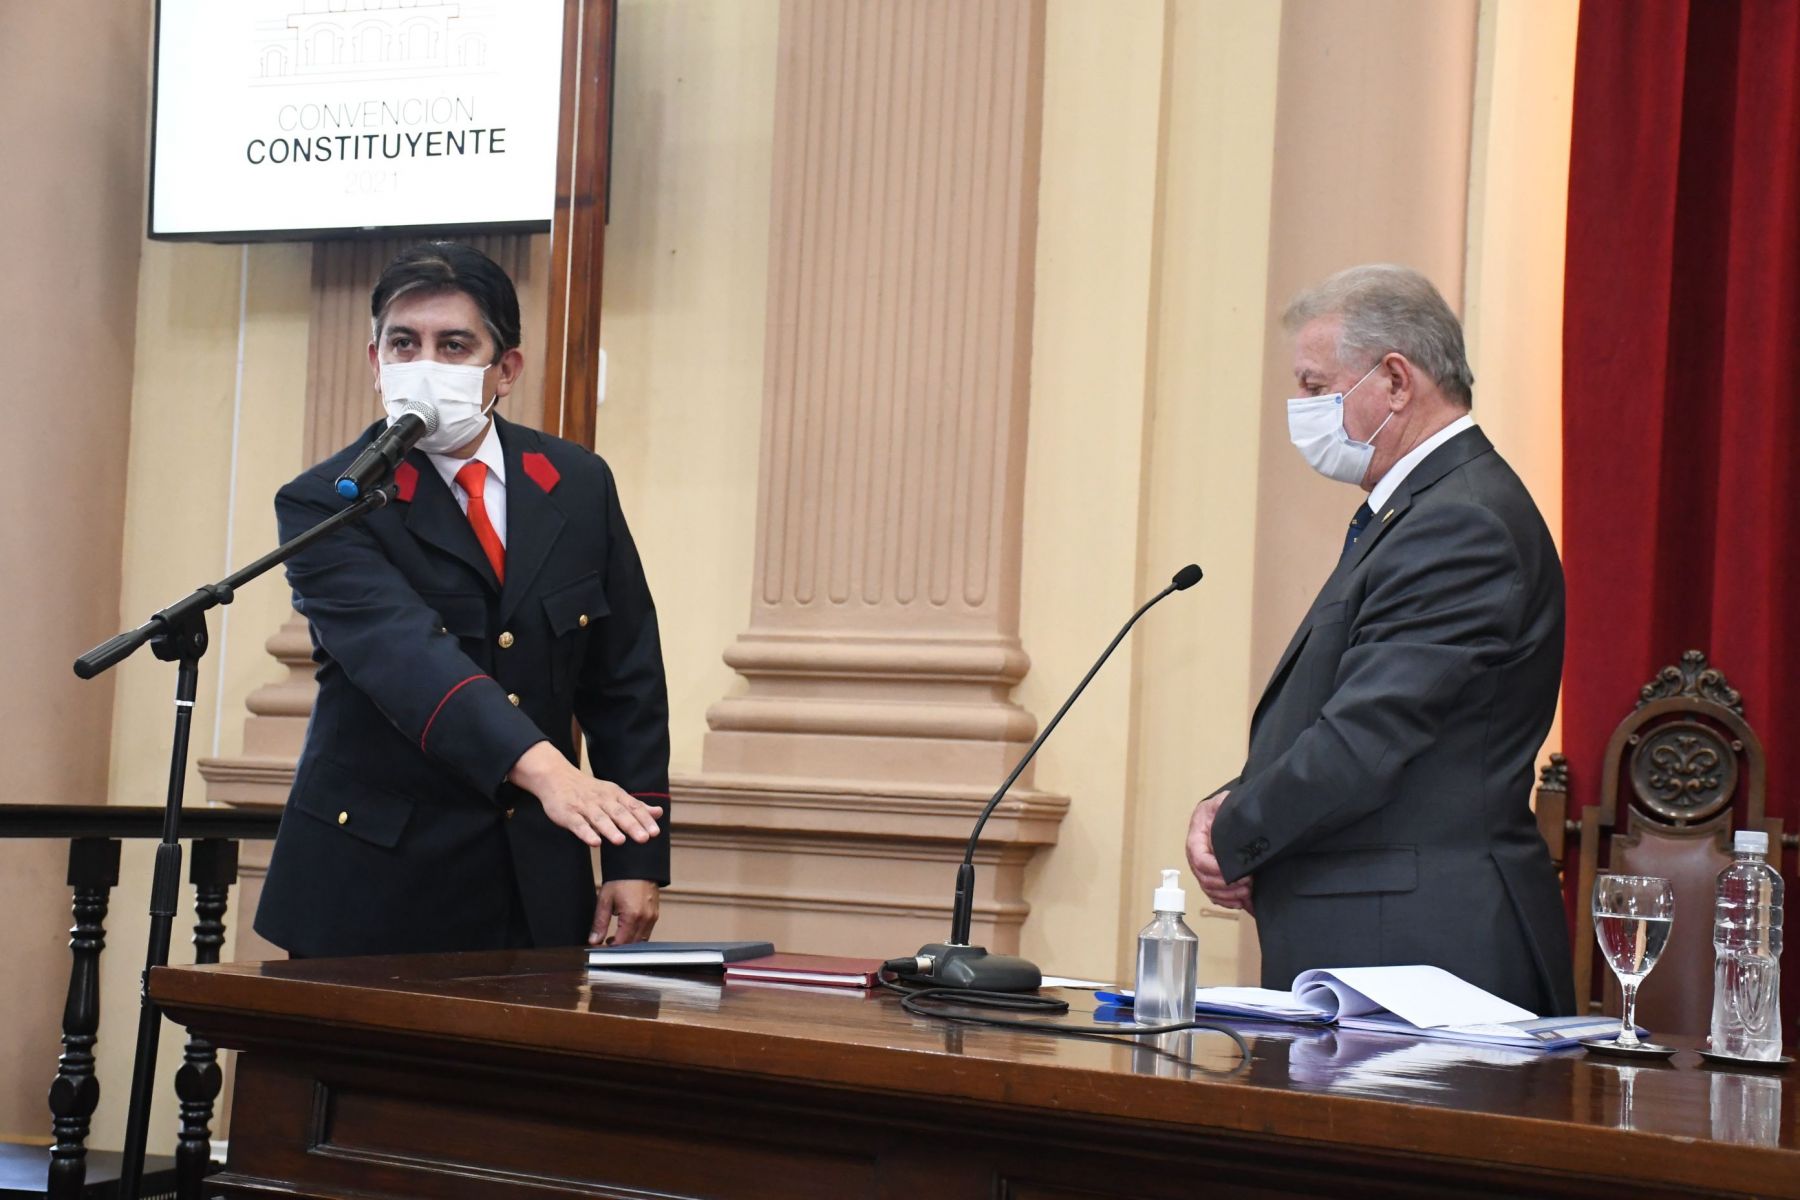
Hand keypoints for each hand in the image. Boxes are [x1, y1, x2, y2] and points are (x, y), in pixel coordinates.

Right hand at [507, 741, 663, 847]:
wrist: (556, 777)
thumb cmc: (589, 790)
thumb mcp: (614, 794)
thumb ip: (635, 806)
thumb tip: (659, 812)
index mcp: (614, 795)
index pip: (633, 807)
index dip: (644, 820)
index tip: (655, 832)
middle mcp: (601, 800)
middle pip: (618, 813)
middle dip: (632, 826)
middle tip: (644, 838)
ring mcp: (584, 806)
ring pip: (599, 819)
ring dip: (610, 830)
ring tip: (620, 841)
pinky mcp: (568, 814)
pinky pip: (578, 824)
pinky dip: (586, 833)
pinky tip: (595, 842)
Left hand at [591, 880, 660, 944]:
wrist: (637, 865)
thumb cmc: (621, 880)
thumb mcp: (605, 900)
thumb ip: (599, 923)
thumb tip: (594, 940)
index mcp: (632, 916)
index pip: (621, 943)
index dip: (609, 948)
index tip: (601, 947)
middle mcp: (645, 919)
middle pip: (632, 944)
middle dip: (619, 947)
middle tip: (606, 942)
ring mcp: (652, 917)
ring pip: (641, 941)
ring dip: (628, 942)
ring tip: (615, 937)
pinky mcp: (655, 915)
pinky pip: (647, 932)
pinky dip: (636, 936)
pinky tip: (626, 930)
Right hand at [1186, 790, 1253, 912]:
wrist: (1218, 815)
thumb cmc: (1219, 810)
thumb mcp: (1221, 802)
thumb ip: (1222, 805)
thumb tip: (1228, 809)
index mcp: (1196, 840)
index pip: (1200, 860)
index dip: (1216, 869)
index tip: (1237, 871)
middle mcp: (1196, 857)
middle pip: (1205, 879)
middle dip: (1227, 885)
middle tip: (1248, 883)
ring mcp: (1203, 870)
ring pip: (1210, 890)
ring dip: (1228, 895)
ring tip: (1247, 893)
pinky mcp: (1212, 877)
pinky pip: (1215, 895)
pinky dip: (1227, 902)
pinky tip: (1240, 902)